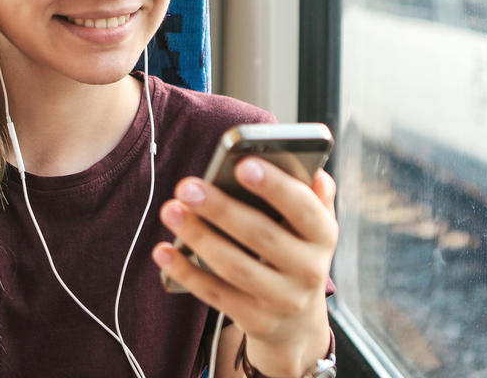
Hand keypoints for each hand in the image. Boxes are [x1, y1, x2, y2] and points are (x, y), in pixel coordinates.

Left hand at [154, 158, 337, 375]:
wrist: (297, 322)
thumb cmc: (296, 254)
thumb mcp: (312, 227)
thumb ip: (312, 197)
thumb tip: (315, 171)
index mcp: (323, 236)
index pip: (303, 208)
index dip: (275, 186)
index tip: (242, 163)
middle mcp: (309, 270)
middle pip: (261, 235)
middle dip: (221, 209)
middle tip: (187, 186)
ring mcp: (282, 299)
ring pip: (235, 267)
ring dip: (199, 237)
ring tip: (171, 211)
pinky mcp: (255, 320)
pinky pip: (215, 294)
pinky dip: (187, 272)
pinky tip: (163, 250)